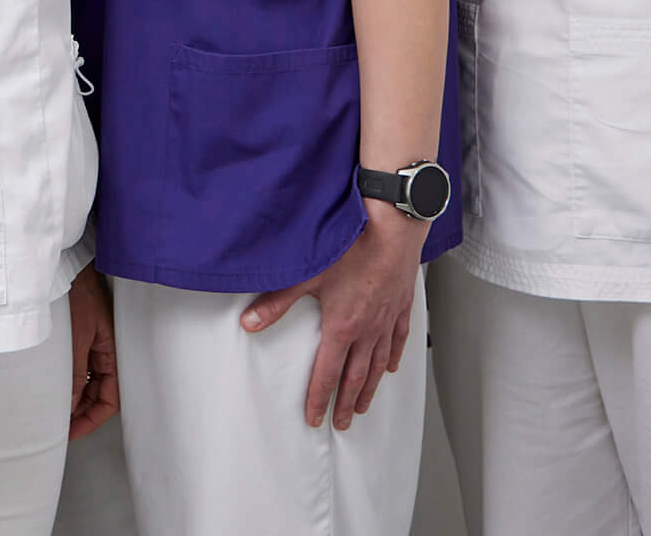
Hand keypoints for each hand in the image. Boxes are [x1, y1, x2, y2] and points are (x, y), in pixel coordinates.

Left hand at [67, 264, 120, 439]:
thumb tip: (70, 405)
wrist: (65, 265)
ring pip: (87, 382)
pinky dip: (68, 381)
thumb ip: (75, 372)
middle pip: (98, 394)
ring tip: (55, 412)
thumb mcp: (77, 336)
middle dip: (82, 413)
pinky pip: (78, 368)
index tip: (71, 432)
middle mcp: (104, 351)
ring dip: (74, 398)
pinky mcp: (79, 336)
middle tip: (60, 428)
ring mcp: (91, 344)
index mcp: (112, 353)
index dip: (92, 420)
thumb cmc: (77, 292)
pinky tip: (54, 388)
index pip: (109, 399)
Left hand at [241, 204, 425, 429]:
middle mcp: (367, 331)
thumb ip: (277, 302)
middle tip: (342, 422)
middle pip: (356, 377)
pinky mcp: (400, 307)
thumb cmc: (353, 247)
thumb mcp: (307, 274)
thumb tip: (250, 323)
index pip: (327, 373)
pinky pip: (398, 341)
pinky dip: (392, 358)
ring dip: (369, 388)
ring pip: (378, 365)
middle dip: (346, 403)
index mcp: (342, 327)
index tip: (315, 418)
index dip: (319, 398)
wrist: (393, 229)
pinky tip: (391, 368)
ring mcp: (387, 321)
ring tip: (364, 406)